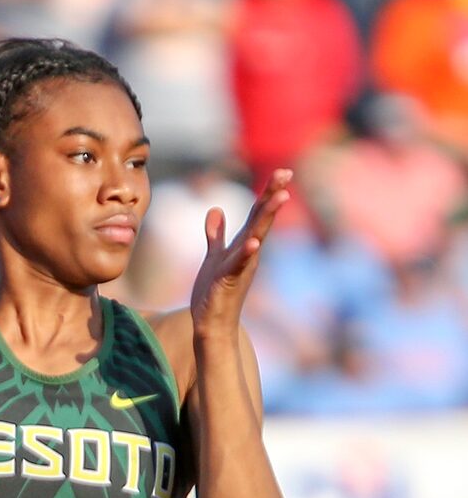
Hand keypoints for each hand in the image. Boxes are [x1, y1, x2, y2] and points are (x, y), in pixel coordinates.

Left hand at [190, 169, 290, 339]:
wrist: (212, 326)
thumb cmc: (214, 293)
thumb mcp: (215, 257)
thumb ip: (216, 235)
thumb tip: (215, 210)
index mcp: (244, 245)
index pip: (258, 214)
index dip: (268, 192)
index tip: (281, 171)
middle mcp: (248, 253)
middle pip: (262, 219)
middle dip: (273, 196)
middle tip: (286, 173)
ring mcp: (241, 266)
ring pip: (256, 237)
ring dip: (266, 218)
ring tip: (279, 198)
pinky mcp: (229, 280)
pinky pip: (239, 263)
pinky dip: (247, 253)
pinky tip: (254, 242)